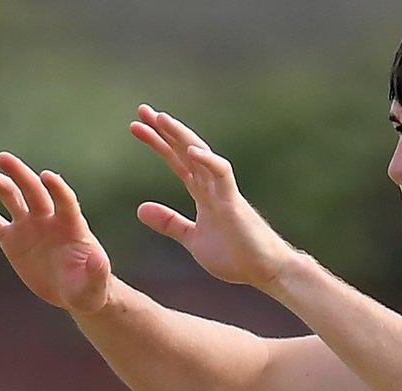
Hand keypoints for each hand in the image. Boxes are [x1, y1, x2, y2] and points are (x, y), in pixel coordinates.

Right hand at [0, 152, 111, 314]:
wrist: (74, 292)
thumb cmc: (89, 289)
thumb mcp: (95, 285)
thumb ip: (97, 272)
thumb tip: (99, 261)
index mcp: (72, 226)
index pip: (65, 201)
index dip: (58, 188)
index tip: (47, 176)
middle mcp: (49, 219)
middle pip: (33, 190)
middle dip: (20, 174)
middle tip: (2, 158)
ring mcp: (29, 226)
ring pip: (10, 197)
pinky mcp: (12, 238)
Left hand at [130, 104, 297, 289]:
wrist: (265, 271)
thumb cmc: (235, 256)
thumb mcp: (192, 239)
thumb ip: (170, 223)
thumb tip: (140, 208)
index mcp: (203, 193)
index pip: (177, 161)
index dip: (159, 143)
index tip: (137, 127)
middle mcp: (213, 186)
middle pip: (186, 150)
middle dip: (165, 130)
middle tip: (142, 109)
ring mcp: (224, 192)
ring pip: (202, 155)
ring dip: (182, 136)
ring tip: (162, 119)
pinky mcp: (234, 203)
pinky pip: (222, 175)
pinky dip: (208, 161)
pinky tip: (191, 150)